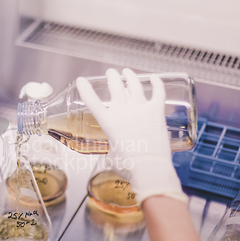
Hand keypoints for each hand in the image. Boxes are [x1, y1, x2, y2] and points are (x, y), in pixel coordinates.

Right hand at [76, 68, 186, 204]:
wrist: (150, 168)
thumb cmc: (129, 167)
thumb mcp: (111, 157)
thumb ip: (111, 150)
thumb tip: (113, 152)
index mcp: (108, 122)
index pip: (91, 100)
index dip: (85, 89)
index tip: (81, 80)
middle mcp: (123, 111)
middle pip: (115, 86)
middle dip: (111, 77)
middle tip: (111, 73)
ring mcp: (141, 109)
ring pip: (134, 84)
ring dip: (130, 76)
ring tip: (127, 72)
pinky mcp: (157, 111)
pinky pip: (158, 92)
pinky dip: (156, 83)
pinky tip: (154, 78)